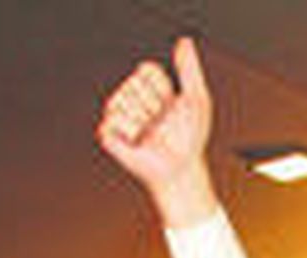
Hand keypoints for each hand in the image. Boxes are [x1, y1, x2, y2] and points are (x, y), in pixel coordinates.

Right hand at [96, 37, 218, 227]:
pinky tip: (138, 140)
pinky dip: (130, 131)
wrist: (181, 168)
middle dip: (154, 105)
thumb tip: (184, 41)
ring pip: (122, 100)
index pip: (147, 69)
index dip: (163, 87)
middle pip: (135, 84)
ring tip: (151, 132)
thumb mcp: (197, 100)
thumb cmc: (190, 137)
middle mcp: (133, 99)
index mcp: (151, 89)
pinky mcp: (109, 133)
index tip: (172, 104)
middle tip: (162, 122)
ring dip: (143, 119)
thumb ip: (189, 70)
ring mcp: (119, 115)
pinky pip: (113, 120)